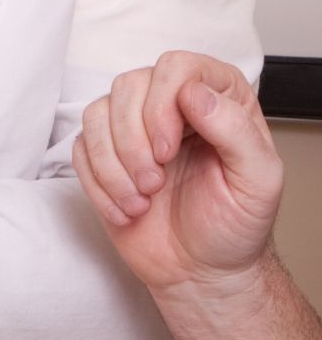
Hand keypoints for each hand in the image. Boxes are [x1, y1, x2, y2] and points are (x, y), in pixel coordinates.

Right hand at [72, 52, 281, 295]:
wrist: (201, 270)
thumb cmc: (235, 226)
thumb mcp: (258, 180)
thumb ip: (235, 130)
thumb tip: (193, 93)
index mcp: (218, 98)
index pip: (175, 68)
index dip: (162, 106)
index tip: (167, 153)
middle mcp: (171, 106)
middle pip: (128, 85)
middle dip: (133, 141)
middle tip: (154, 183)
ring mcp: (132, 131)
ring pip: (95, 115)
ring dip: (112, 165)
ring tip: (141, 200)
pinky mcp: (103, 159)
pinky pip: (80, 152)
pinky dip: (98, 186)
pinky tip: (126, 210)